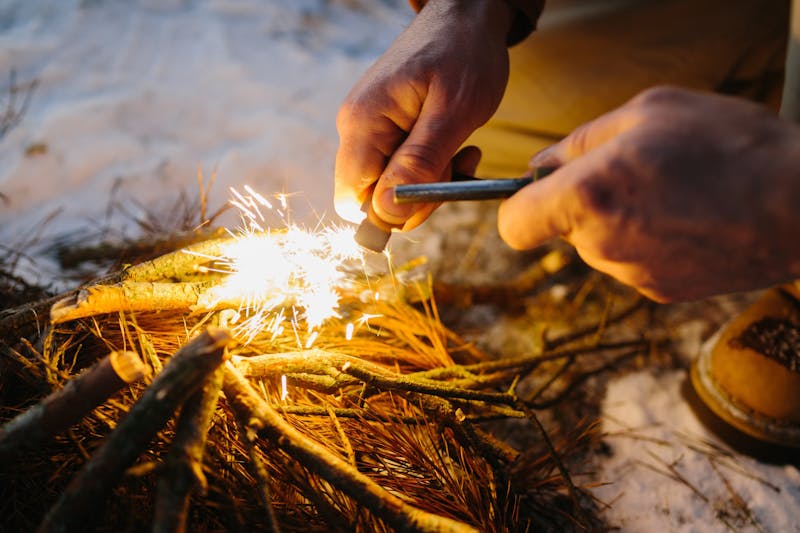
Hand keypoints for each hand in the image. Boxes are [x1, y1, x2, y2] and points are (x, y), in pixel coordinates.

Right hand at [334, 0, 512, 230]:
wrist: (466, 15)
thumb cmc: (464, 53)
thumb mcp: (453, 112)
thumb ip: (421, 161)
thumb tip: (387, 211)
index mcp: (363, 123)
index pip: (353, 200)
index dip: (391, 213)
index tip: (433, 194)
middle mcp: (356, 128)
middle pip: (372, 198)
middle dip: (418, 196)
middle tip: (456, 167)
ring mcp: (370, 129)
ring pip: (391, 186)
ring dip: (431, 181)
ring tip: (462, 151)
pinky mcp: (386, 129)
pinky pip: (402, 168)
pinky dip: (433, 168)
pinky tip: (456, 147)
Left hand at [498, 86, 799, 301]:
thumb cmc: (731, 145)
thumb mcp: (650, 111)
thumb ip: (581, 141)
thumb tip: (542, 165)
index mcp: (588, 197)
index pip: (513, 225)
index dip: (518, 208)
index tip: (537, 193)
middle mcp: (602, 245)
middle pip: (562, 230)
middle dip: (582, 203)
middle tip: (633, 173)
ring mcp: (632, 275)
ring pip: (599, 244)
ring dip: (618, 219)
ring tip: (672, 192)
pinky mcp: (661, 292)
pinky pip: (632, 261)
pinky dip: (647, 241)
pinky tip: (687, 218)